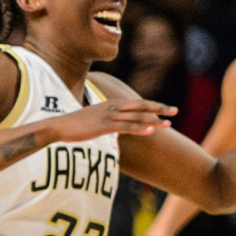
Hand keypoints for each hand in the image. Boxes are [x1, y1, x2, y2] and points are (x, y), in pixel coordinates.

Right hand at [51, 98, 175, 142]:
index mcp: (113, 104)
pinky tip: (150, 132)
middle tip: (176, 111)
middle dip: (159, 108)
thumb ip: (110, 119)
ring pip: (136, 117)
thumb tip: (120, 126)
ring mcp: (108, 116)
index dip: (154, 105)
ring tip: (168, 124)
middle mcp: (113, 107)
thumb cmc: (77, 124)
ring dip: (153, 120)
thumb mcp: (97, 118)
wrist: (59, 126)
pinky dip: (139, 128)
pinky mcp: (104, 126)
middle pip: (141, 106)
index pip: (138, 103)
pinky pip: (125, 127)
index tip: (168, 108)